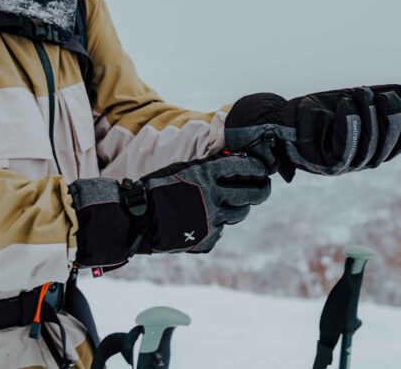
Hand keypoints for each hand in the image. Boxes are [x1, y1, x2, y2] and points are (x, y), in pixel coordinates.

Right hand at [69, 154, 270, 270]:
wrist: (137, 218)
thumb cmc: (158, 188)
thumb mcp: (184, 170)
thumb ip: (209, 168)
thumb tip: (236, 163)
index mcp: (208, 175)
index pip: (246, 168)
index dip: (259, 168)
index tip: (263, 169)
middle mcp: (214, 197)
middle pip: (253, 194)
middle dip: (262, 189)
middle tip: (263, 186)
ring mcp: (212, 220)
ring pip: (240, 213)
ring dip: (240, 206)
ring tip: (236, 203)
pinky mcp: (207, 238)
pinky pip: (221, 229)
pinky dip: (217, 223)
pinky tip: (205, 218)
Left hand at [224, 84, 400, 180]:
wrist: (278, 118)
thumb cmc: (312, 110)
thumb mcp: (349, 99)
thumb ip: (376, 97)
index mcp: (364, 150)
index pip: (395, 147)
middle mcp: (354, 162)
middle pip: (383, 150)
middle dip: (389, 122)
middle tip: (387, 97)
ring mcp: (338, 167)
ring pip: (366, 149)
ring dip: (368, 119)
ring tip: (362, 93)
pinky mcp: (321, 165)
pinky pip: (343, 149)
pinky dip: (348, 125)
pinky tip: (347, 103)